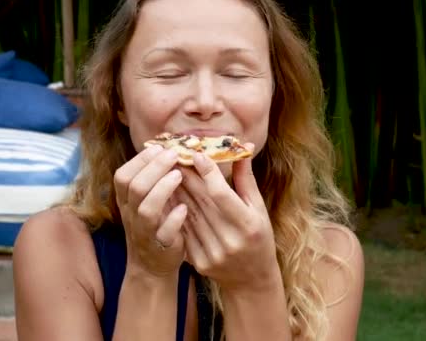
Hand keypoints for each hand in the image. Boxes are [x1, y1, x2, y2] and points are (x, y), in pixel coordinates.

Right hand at [113, 145, 187, 277]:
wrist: (152, 267)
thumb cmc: (154, 226)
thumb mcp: (145, 202)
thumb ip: (151, 180)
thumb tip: (165, 150)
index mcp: (126, 201)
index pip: (123, 175)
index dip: (140, 160)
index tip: (160, 148)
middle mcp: (131, 214)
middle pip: (134, 186)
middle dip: (155, 167)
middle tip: (174, 155)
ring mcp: (145, 231)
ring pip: (146, 208)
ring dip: (163, 189)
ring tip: (179, 175)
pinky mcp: (161, 246)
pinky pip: (164, 232)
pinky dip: (174, 219)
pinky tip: (184, 208)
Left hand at [176, 145, 280, 292]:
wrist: (251, 279)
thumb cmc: (259, 237)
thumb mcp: (258, 209)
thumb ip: (246, 180)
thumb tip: (242, 147)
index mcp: (248, 225)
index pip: (222, 194)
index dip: (208, 172)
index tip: (196, 153)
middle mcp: (229, 240)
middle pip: (201, 201)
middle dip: (187, 175)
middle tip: (175, 154)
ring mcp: (212, 252)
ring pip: (188, 214)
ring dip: (175, 190)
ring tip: (166, 171)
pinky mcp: (199, 261)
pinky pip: (183, 231)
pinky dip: (174, 212)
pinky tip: (167, 196)